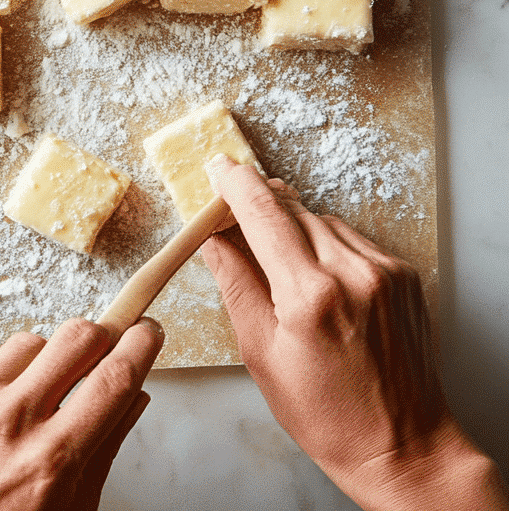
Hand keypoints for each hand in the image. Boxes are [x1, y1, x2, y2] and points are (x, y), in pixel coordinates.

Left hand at [0, 316, 164, 510]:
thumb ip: (102, 453)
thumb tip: (134, 397)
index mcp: (52, 460)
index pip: (116, 376)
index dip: (142, 343)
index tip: (149, 332)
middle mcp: (11, 419)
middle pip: (78, 335)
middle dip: (100, 338)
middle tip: (102, 357)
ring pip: (32, 340)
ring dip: (46, 361)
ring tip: (38, 400)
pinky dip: (1, 375)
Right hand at [201, 155, 507, 510]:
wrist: (404, 446)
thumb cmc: (327, 415)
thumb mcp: (261, 354)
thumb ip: (236, 284)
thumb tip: (211, 237)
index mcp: (309, 294)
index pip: (263, 212)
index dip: (236, 184)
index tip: (218, 167)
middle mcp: (352, 272)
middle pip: (291, 210)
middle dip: (261, 209)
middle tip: (235, 222)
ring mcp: (384, 270)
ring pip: (322, 221)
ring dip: (295, 231)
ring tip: (285, 273)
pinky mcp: (403, 274)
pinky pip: (352, 239)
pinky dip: (328, 248)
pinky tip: (321, 283)